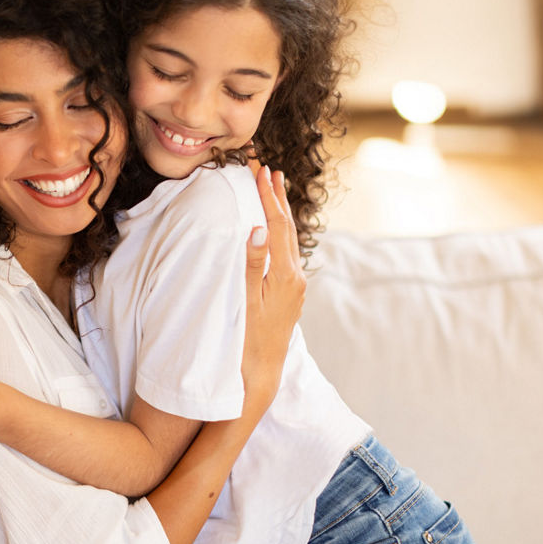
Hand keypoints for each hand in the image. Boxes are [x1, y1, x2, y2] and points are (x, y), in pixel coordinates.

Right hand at [240, 166, 305, 412]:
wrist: (261, 374)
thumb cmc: (247, 341)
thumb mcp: (246, 301)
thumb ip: (253, 264)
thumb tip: (260, 228)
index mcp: (286, 276)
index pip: (277, 226)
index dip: (268, 197)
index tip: (260, 171)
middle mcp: (296, 278)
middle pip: (287, 228)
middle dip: (277, 197)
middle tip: (268, 169)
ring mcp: (295, 287)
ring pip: (289, 239)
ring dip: (280, 212)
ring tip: (273, 189)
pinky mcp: (291, 294)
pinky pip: (286, 253)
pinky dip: (279, 232)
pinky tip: (273, 228)